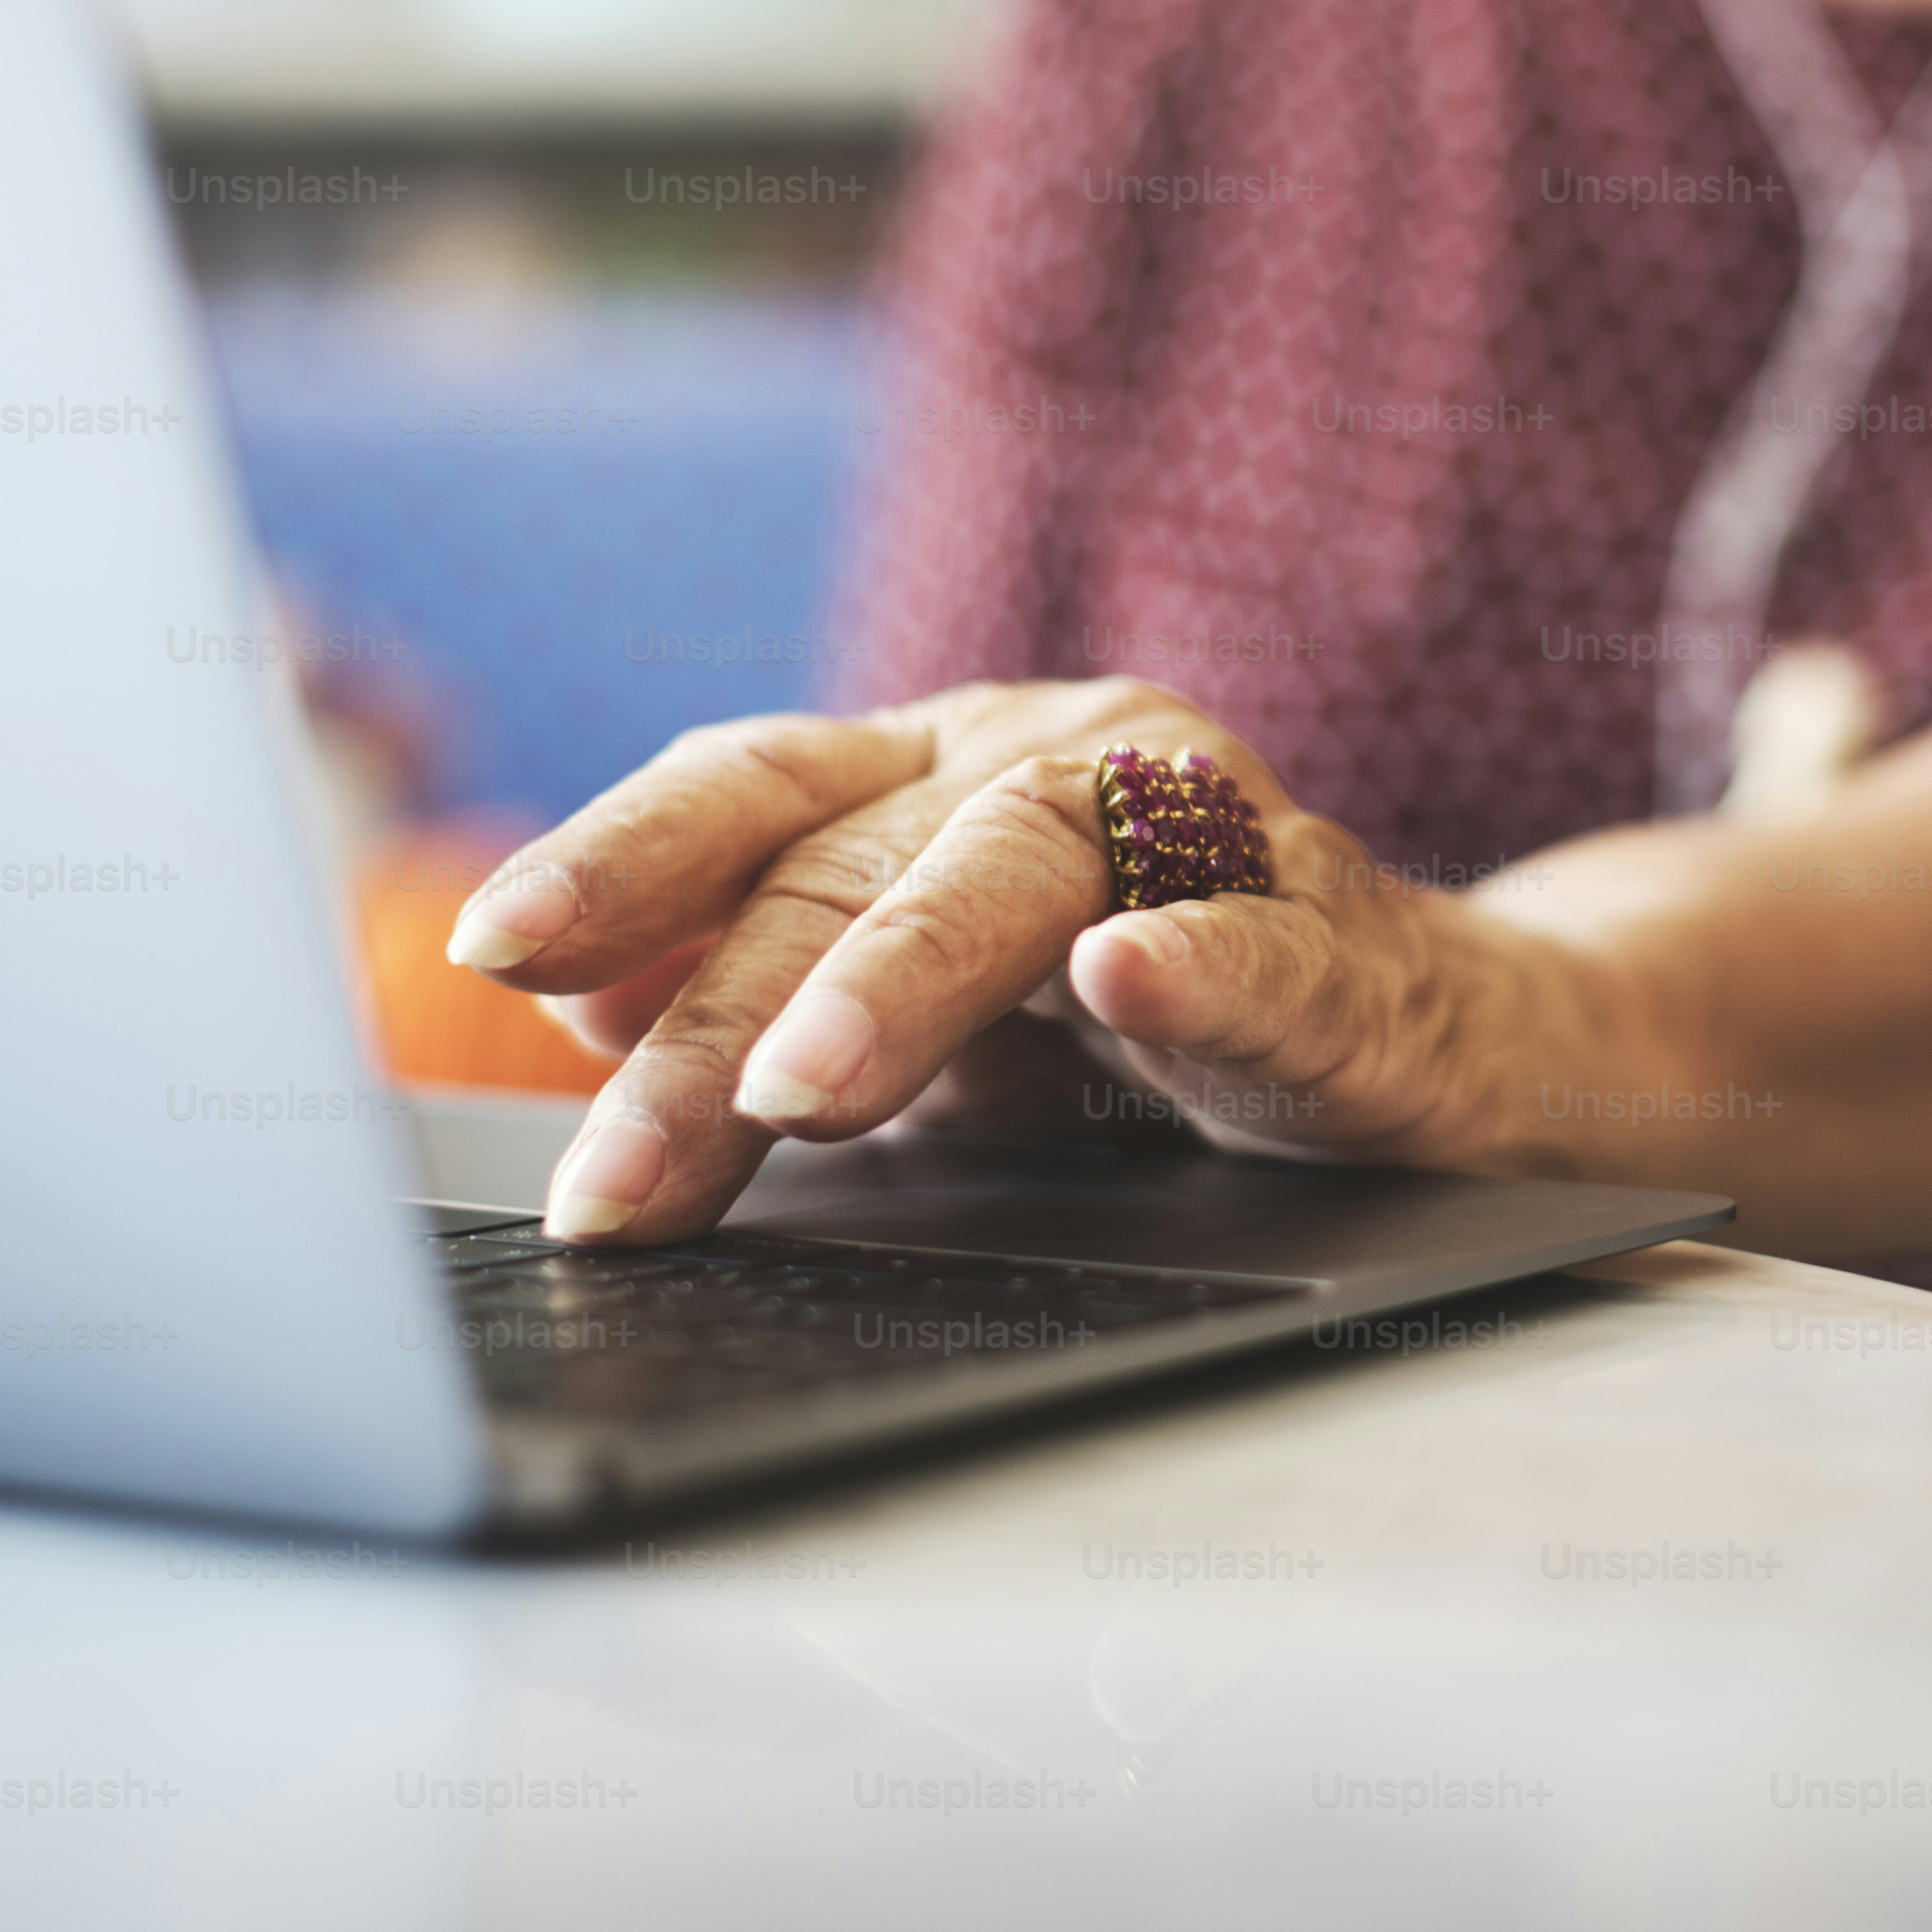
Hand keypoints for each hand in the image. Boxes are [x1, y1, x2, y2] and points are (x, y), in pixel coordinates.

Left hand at [444, 679, 1522, 1241]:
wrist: (1443, 1032)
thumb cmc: (1162, 1023)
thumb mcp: (938, 1009)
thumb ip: (772, 988)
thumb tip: (575, 1003)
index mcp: (943, 775)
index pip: (751, 790)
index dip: (620, 855)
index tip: (488, 946)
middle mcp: (1056, 762)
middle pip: (854, 859)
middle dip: (718, 1015)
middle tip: (621, 1169)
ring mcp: (1202, 832)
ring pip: (1024, 871)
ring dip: (903, 975)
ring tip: (799, 1089)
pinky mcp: (1341, 938)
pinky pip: (1264, 938)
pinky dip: (1197, 960)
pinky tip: (1131, 984)